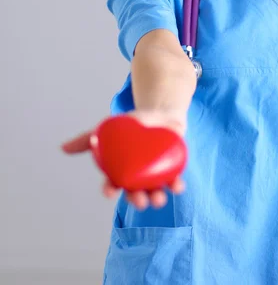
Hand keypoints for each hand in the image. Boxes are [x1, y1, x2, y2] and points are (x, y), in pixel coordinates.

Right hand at [60, 109, 187, 210]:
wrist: (160, 113)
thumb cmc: (132, 124)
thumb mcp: (110, 128)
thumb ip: (88, 138)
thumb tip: (63, 148)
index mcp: (121, 171)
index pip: (113, 184)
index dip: (109, 189)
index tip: (109, 191)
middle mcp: (137, 178)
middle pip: (135, 194)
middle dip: (136, 200)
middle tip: (139, 199)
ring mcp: (155, 175)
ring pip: (155, 192)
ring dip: (156, 198)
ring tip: (158, 198)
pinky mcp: (172, 170)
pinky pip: (174, 182)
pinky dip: (176, 186)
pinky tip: (178, 186)